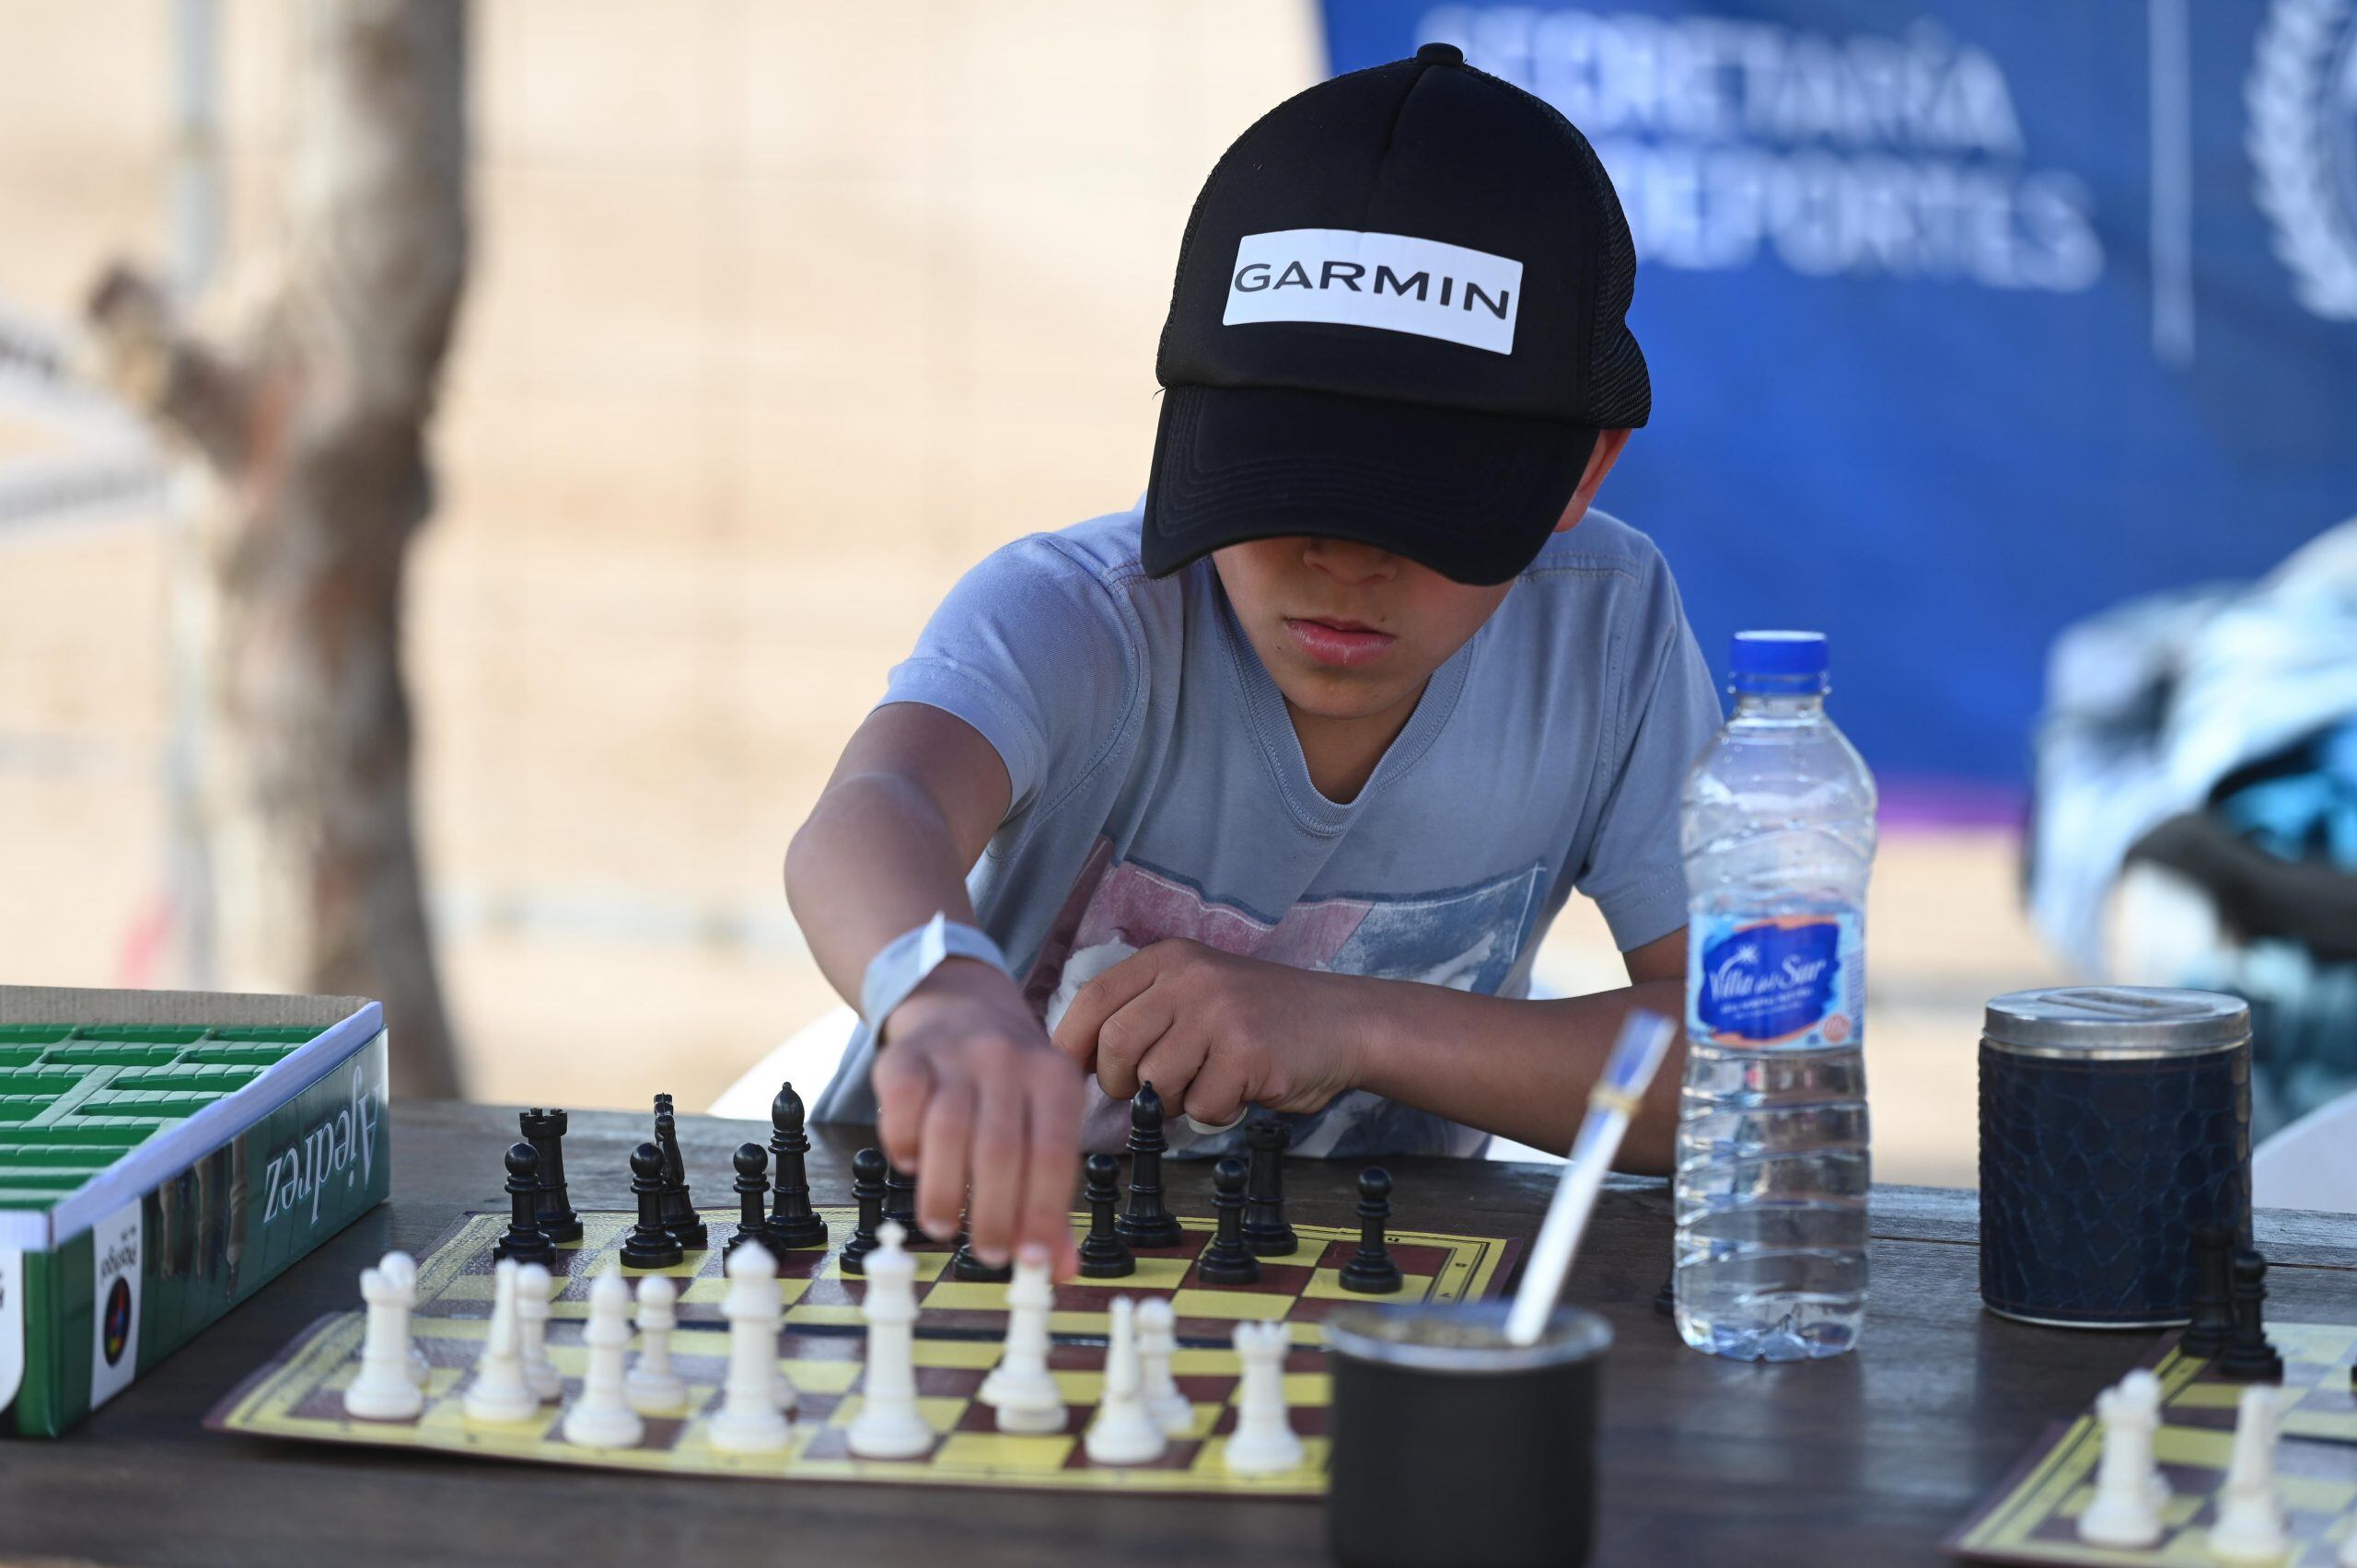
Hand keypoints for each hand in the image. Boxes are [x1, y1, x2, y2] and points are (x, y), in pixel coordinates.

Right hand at [871, 960, 1084, 1276]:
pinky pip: (901, 1107)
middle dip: (994, 1214)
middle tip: (989, 1253)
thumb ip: (1050, 1197)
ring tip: (946, 1226)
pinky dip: (903, 1144)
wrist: (960, 1004)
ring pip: (948, 1132)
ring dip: (945, 1191)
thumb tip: (1059, 1271)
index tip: (1032, 1261)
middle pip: (1000, 1150)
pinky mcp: (905, 1056)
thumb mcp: (1044, 1120)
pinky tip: (911, 1165)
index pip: (1053, 1155)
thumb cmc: (1009, 1082)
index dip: (1042, 1214)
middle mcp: (1007, 1058)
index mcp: (1054, 1077)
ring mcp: (953, 1053)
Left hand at [1048, 939, 1365, 1125]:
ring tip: (1207, 1083)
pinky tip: (1242, 1088)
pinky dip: (1216, 1112)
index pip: (1094, 998)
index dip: (1072, 1042)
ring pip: (1155, 1082)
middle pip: (1115, 1045)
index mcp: (1170, 959)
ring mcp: (1219, 1011)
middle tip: (1150, 1092)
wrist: (1345, 1022)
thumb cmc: (1264, 1019)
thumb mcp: (1198, 994)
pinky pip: (1201, 1106)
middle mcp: (1190, 977)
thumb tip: (1083, 1067)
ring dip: (1175, 1102)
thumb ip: (1145, 1016)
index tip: (1074, 1074)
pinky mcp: (1247, 1051)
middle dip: (1122, 1083)